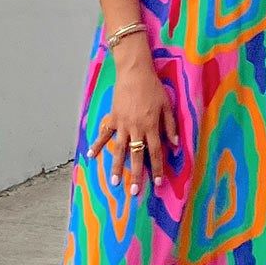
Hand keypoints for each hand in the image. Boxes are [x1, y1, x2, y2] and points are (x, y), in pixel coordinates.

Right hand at [89, 41, 179, 194]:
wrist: (135, 73)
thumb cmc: (153, 88)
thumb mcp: (167, 106)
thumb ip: (171, 126)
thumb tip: (175, 144)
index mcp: (151, 126)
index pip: (155, 152)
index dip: (157, 168)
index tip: (158, 182)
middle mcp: (136, 128)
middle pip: (136, 156)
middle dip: (136, 175)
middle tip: (134, 191)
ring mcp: (123, 124)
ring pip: (119, 150)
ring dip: (117, 167)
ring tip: (114, 182)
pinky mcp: (113, 118)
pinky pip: (104, 134)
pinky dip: (97, 144)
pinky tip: (91, 156)